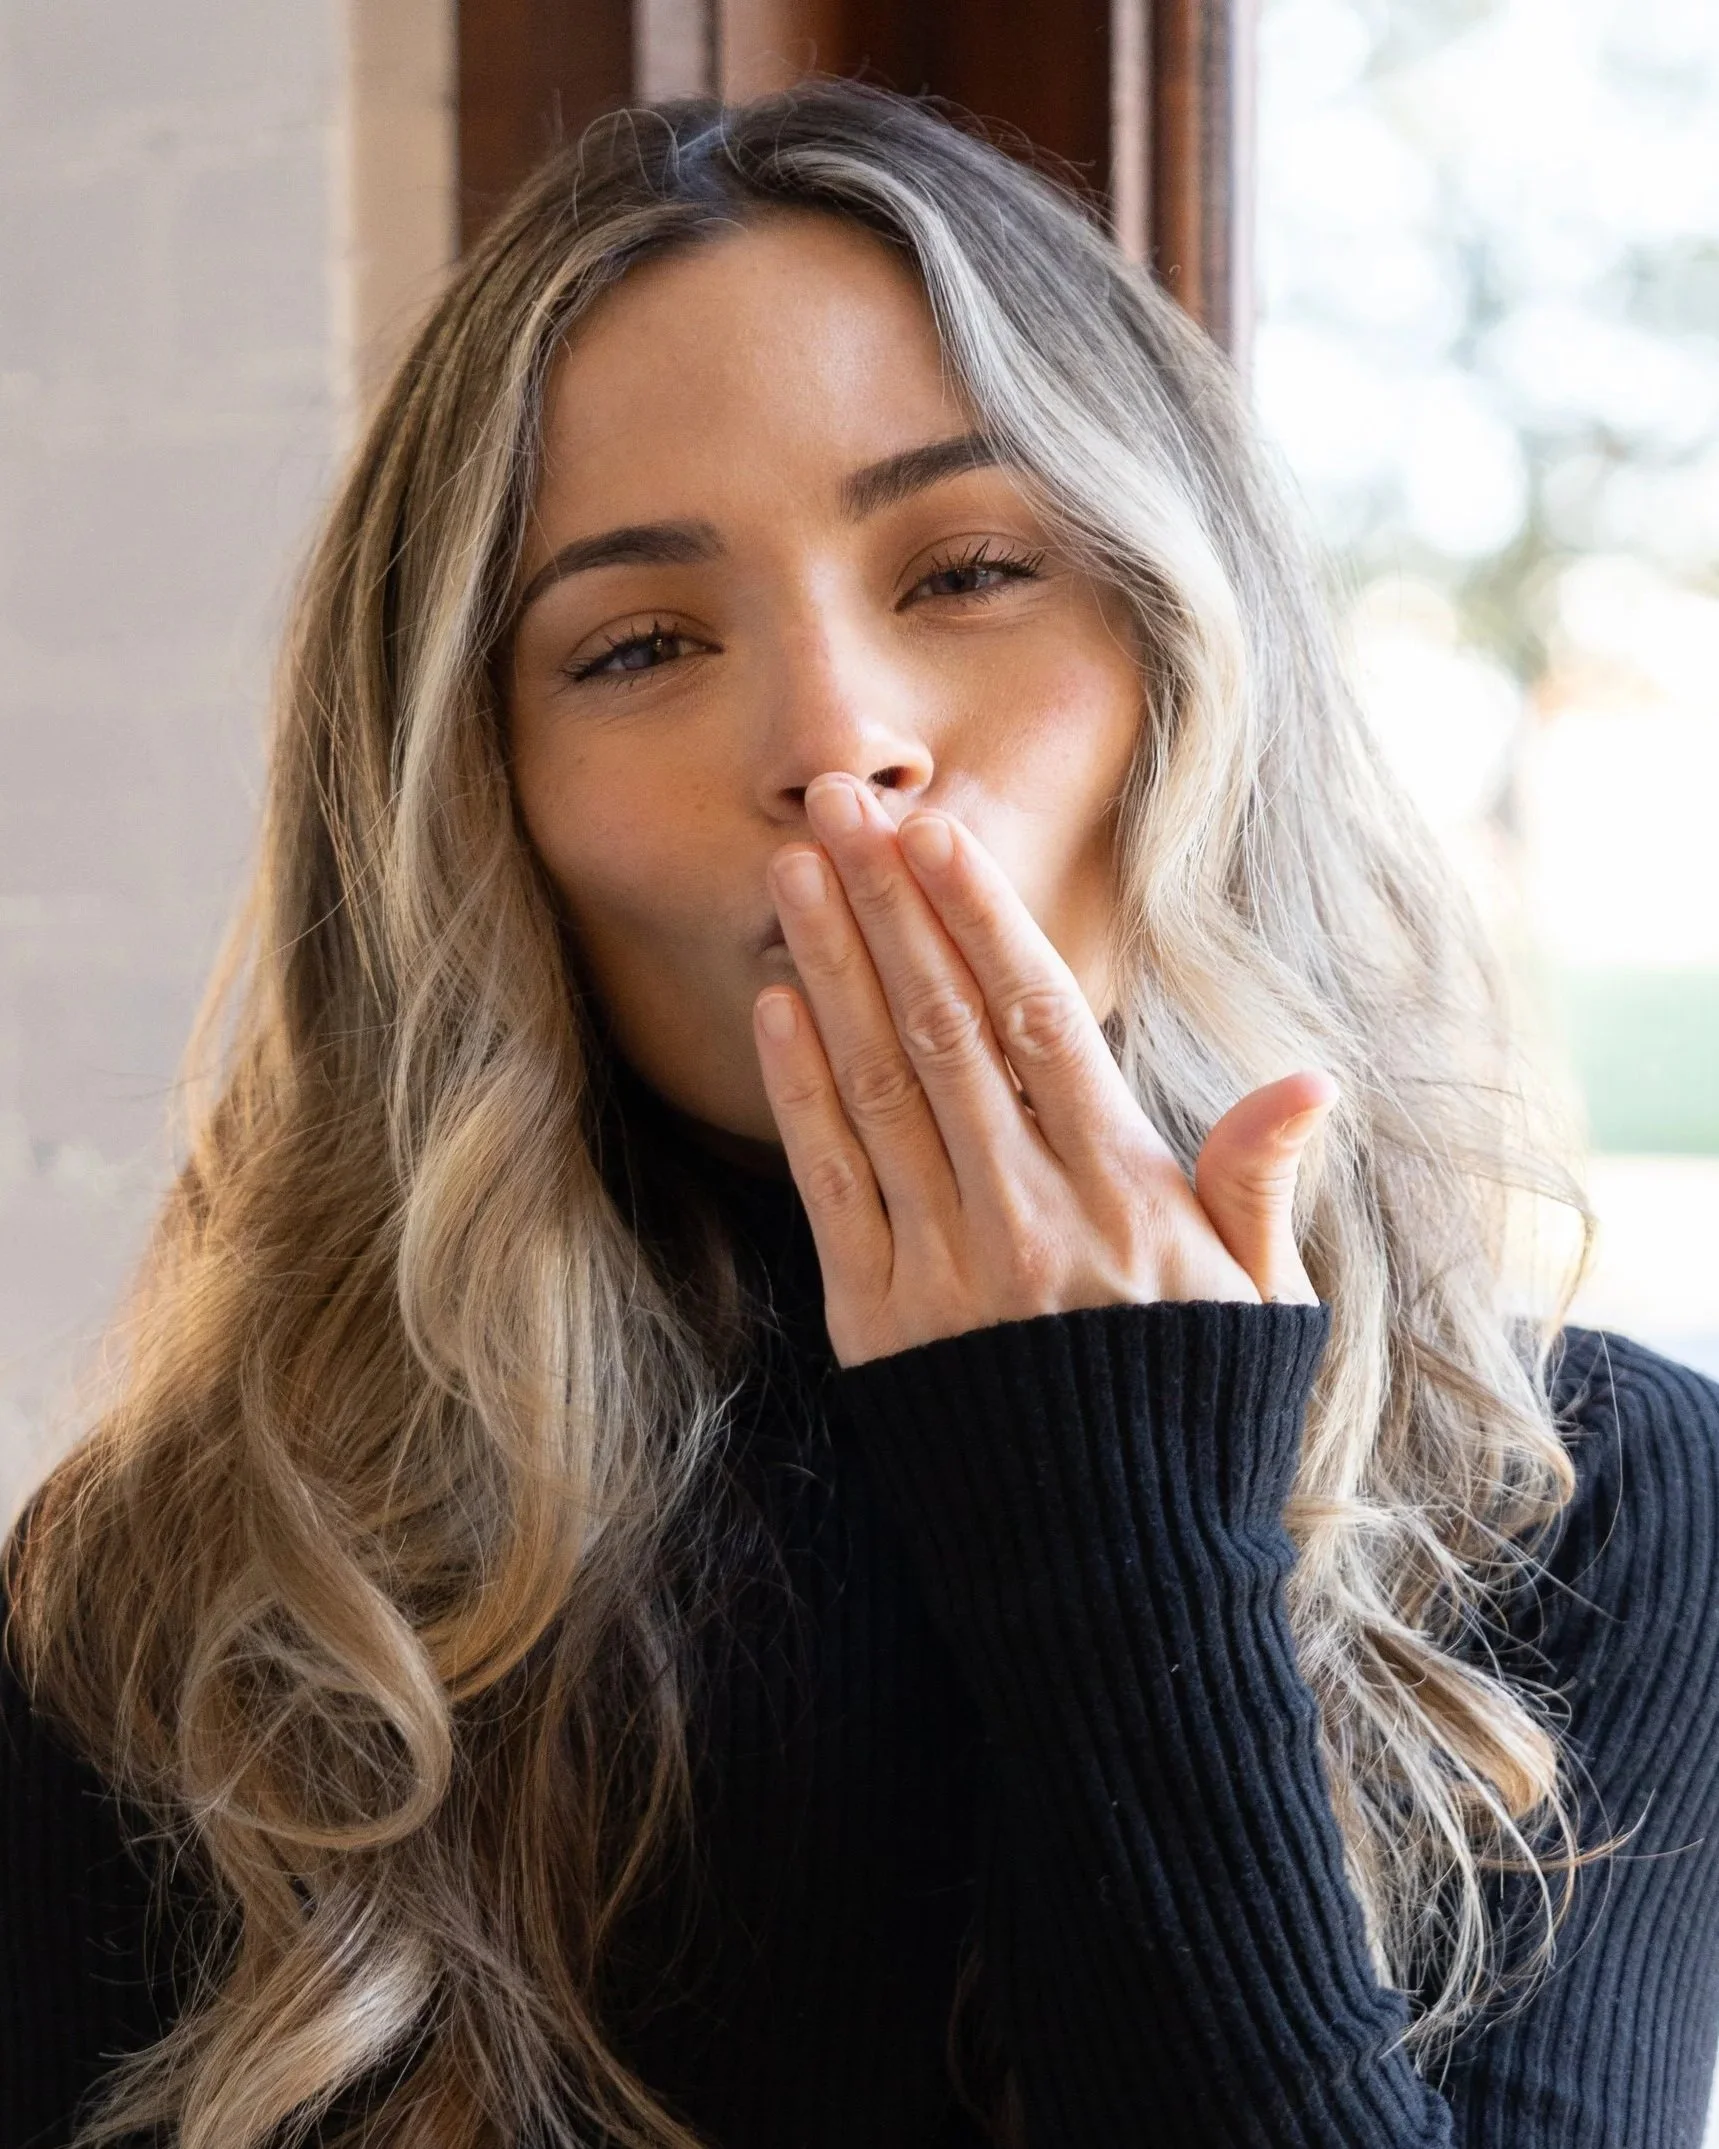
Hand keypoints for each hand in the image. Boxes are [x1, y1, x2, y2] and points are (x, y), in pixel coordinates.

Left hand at [753, 774, 1335, 1368]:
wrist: (1112, 1581)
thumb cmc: (1198, 1420)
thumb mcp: (1262, 1302)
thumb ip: (1258, 1180)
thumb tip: (1308, 1079)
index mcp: (1124, 1194)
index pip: (1039, 1021)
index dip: (981, 918)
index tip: (935, 833)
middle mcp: (1025, 1215)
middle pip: (943, 1027)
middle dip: (888, 907)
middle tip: (842, 805)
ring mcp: (940, 1268)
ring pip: (878, 1085)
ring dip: (831, 969)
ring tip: (795, 871)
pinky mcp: (873, 1324)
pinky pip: (832, 1186)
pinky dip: (801, 1092)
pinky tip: (777, 1008)